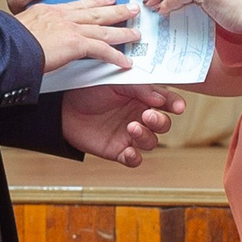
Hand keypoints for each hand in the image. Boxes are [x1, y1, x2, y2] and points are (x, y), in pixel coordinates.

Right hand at [16, 0, 139, 73]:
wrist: (4, 46)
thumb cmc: (6, 37)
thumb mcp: (16, 15)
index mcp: (50, 10)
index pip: (78, 4)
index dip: (96, 0)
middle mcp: (63, 16)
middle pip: (96, 12)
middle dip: (116, 10)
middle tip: (131, 9)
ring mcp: (70, 29)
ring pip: (104, 30)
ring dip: (122, 32)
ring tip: (136, 34)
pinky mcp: (75, 44)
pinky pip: (101, 50)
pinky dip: (116, 56)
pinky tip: (125, 62)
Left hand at [63, 84, 185, 166]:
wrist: (62, 107)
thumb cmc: (88, 89)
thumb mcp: (114, 82)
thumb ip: (138, 89)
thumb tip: (160, 98)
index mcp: (141, 97)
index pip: (166, 101)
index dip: (175, 104)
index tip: (178, 107)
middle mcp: (139, 116)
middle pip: (163, 124)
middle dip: (160, 121)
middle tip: (147, 114)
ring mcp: (129, 134)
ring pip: (151, 142)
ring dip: (146, 136)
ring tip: (131, 127)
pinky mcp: (118, 150)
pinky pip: (134, 159)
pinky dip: (134, 157)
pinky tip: (128, 151)